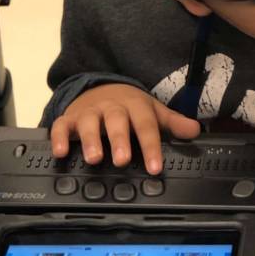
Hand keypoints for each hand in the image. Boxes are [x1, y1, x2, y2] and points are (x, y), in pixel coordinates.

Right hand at [50, 83, 200, 173]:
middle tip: (123, 160)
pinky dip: (59, 138)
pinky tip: (60, 152)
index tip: (155, 167)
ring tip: (95, 158)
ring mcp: (89, 112)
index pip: (146, 126)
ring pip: (89, 123)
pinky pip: (61, 126)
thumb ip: (172, 123)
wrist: (100, 88)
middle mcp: (111, 108)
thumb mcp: (153, 112)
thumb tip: (195, 130)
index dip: (151, 147)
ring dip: (91, 140)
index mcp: (135, 106)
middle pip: (116, 121)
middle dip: (119, 140)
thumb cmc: (129, 107)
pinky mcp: (69, 118)